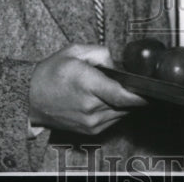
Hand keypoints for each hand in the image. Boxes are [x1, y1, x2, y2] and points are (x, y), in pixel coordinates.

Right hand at [29, 44, 146, 133]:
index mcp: (87, 84)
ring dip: (125, 101)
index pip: (121, 94)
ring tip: (114, 88)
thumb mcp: (74, 51)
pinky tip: (108, 99)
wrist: (30, 98)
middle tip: (131, 81)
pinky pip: (114, 119)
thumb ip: (101, 52)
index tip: (152, 89)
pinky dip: (116, 109)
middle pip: (126, 103)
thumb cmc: (52, 72)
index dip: (140, 94)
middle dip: (133, 92)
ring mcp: (90, 122)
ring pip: (122, 112)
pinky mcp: (90, 131)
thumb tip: (117, 63)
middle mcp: (90, 107)